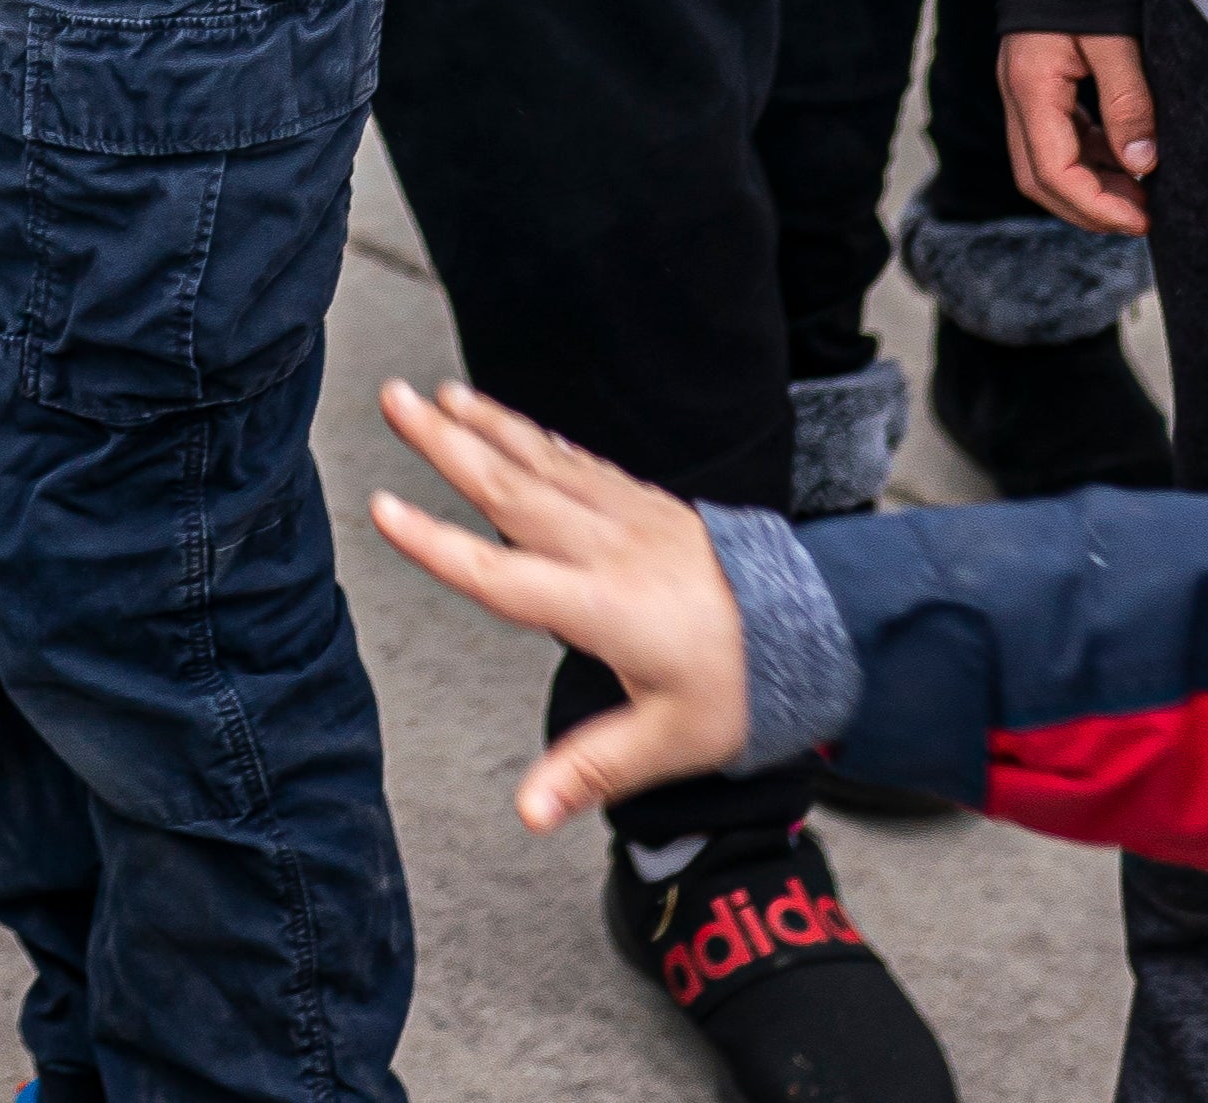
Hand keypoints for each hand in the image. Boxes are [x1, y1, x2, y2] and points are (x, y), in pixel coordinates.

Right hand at [368, 378, 749, 831]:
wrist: (824, 630)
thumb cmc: (746, 688)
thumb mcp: (671, 742)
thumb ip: (592, 769)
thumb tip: (530, 813)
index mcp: (605, 608)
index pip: (502, 577)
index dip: (437, 546)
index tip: (382, 511)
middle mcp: (608, 550)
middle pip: (511, 492)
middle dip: (445, 445)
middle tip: (394, 400)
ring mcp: (629, 517)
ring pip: (542, 463)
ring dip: (484, 425)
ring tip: (438, 394)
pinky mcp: (648, 505)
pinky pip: (577, 462)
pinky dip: (534, 436)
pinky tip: (508, 422)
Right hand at [1002, 27, 1157, 234]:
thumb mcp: (1115, 40)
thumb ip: (1127, 102)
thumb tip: (1142, 165)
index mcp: (1031, 87)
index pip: (1051, 171)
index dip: (1095, 206)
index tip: (1142, 220)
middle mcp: (1018, 95)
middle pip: (1038, 178)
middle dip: (1087, 208)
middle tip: (1142, 218)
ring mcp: (1025, 91)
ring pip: (1045, 162)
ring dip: (1091, 186)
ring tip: (1143, 192)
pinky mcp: (1040, 85)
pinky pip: (1058, 138)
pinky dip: (1091, 159)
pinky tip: (1127, 157)